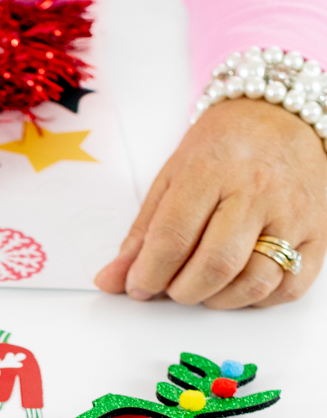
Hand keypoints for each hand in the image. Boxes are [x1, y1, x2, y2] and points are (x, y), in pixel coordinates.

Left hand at [95, 99, 326, 308]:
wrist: (283, 117)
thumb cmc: (224, 148)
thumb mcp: (173, 178)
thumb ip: (142, 234)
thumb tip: (111, 281)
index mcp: (213, 170)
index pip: (174, 237)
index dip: (149, 274)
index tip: (138, 287)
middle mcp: (258, 191)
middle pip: (215, 264)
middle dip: (182, 291)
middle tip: (171, 288)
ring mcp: (293, 214)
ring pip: (255, 282)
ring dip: (218, 300)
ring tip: (203, 287)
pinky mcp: (318, 234)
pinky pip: (288, 287)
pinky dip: (257, 300)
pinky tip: (238, 285)